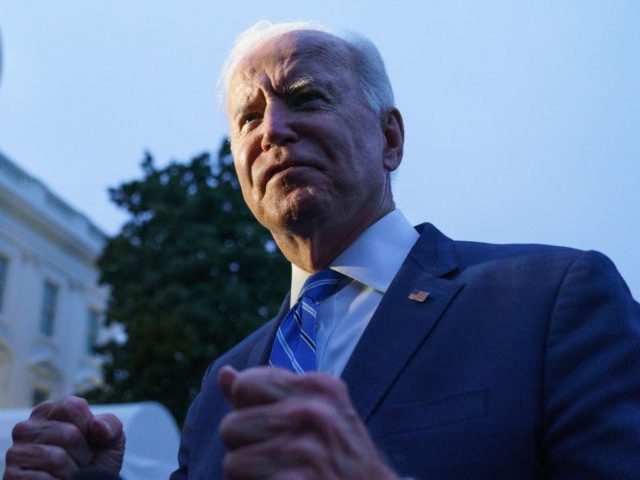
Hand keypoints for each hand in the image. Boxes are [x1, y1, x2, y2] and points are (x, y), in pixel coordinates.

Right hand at [4, 396, 124, 479]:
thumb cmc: (95, 461)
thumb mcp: (111, 440)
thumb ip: (111, 425)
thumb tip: (96, 425)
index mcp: (49, 411)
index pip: (74, 406)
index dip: (89, 426)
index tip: (90, 439)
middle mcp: (27, 428)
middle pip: (68, 433)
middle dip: (83, 452)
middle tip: (80, 461)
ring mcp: (16, 452)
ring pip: (55, 457)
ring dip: (72, 470)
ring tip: (70, 472)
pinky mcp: (12, 476)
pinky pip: (42, 479)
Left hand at [218, 366, 398, 479]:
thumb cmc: (338, 457)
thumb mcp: (315, 413)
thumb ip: (266, 394)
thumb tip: (224, 374)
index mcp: (318, 387)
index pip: (246, 384)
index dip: (250, 411)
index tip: (277, 428)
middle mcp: (313, 411)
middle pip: (231, 425)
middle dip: (247, 449)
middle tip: (283, 462)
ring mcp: (306, 450)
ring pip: (232, 463)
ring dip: (251, 478)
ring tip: (284, 477)